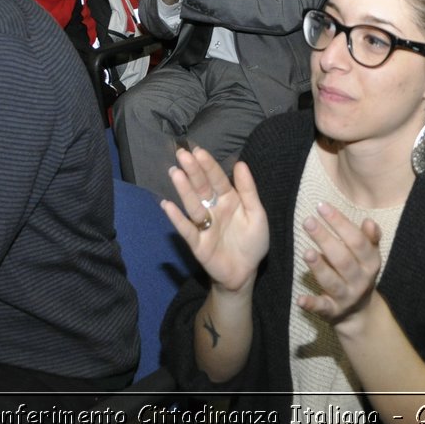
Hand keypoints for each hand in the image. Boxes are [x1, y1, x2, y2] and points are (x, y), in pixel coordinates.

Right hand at [162, 147, 267, 293]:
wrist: (245, 273)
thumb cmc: (252, 242)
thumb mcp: (257, 215)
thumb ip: (248, 191)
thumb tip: (240, 163)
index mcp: (228, 199)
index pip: (217, 179)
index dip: (208, 166)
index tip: (198, 151)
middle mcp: (213, 208)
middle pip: (201, 188)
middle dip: (193, 171)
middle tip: (182, 154)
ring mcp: (203, 225)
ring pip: (192, 204)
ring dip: (184, 189)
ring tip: (175, 173)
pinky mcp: (197, 243)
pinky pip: (186, 229)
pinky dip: (176, 218)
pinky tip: (167, 205)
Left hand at [296, 202, 383, 327]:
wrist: (360, 311)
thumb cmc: (359, 271)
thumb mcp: (368, 255)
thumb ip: (368, 238)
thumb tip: (369, 221)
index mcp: (371, 263)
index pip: (357, 241)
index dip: (340, 222)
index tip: (321, 206)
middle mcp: (360, 280)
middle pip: (343, 259)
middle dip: (325, 239)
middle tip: (308, 221)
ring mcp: (346, 296)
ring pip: (332, 282)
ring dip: (320, 267)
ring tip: (307, 252)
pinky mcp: (332, 311)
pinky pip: (322, 307)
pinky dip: (311, 304)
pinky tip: (300, 299)